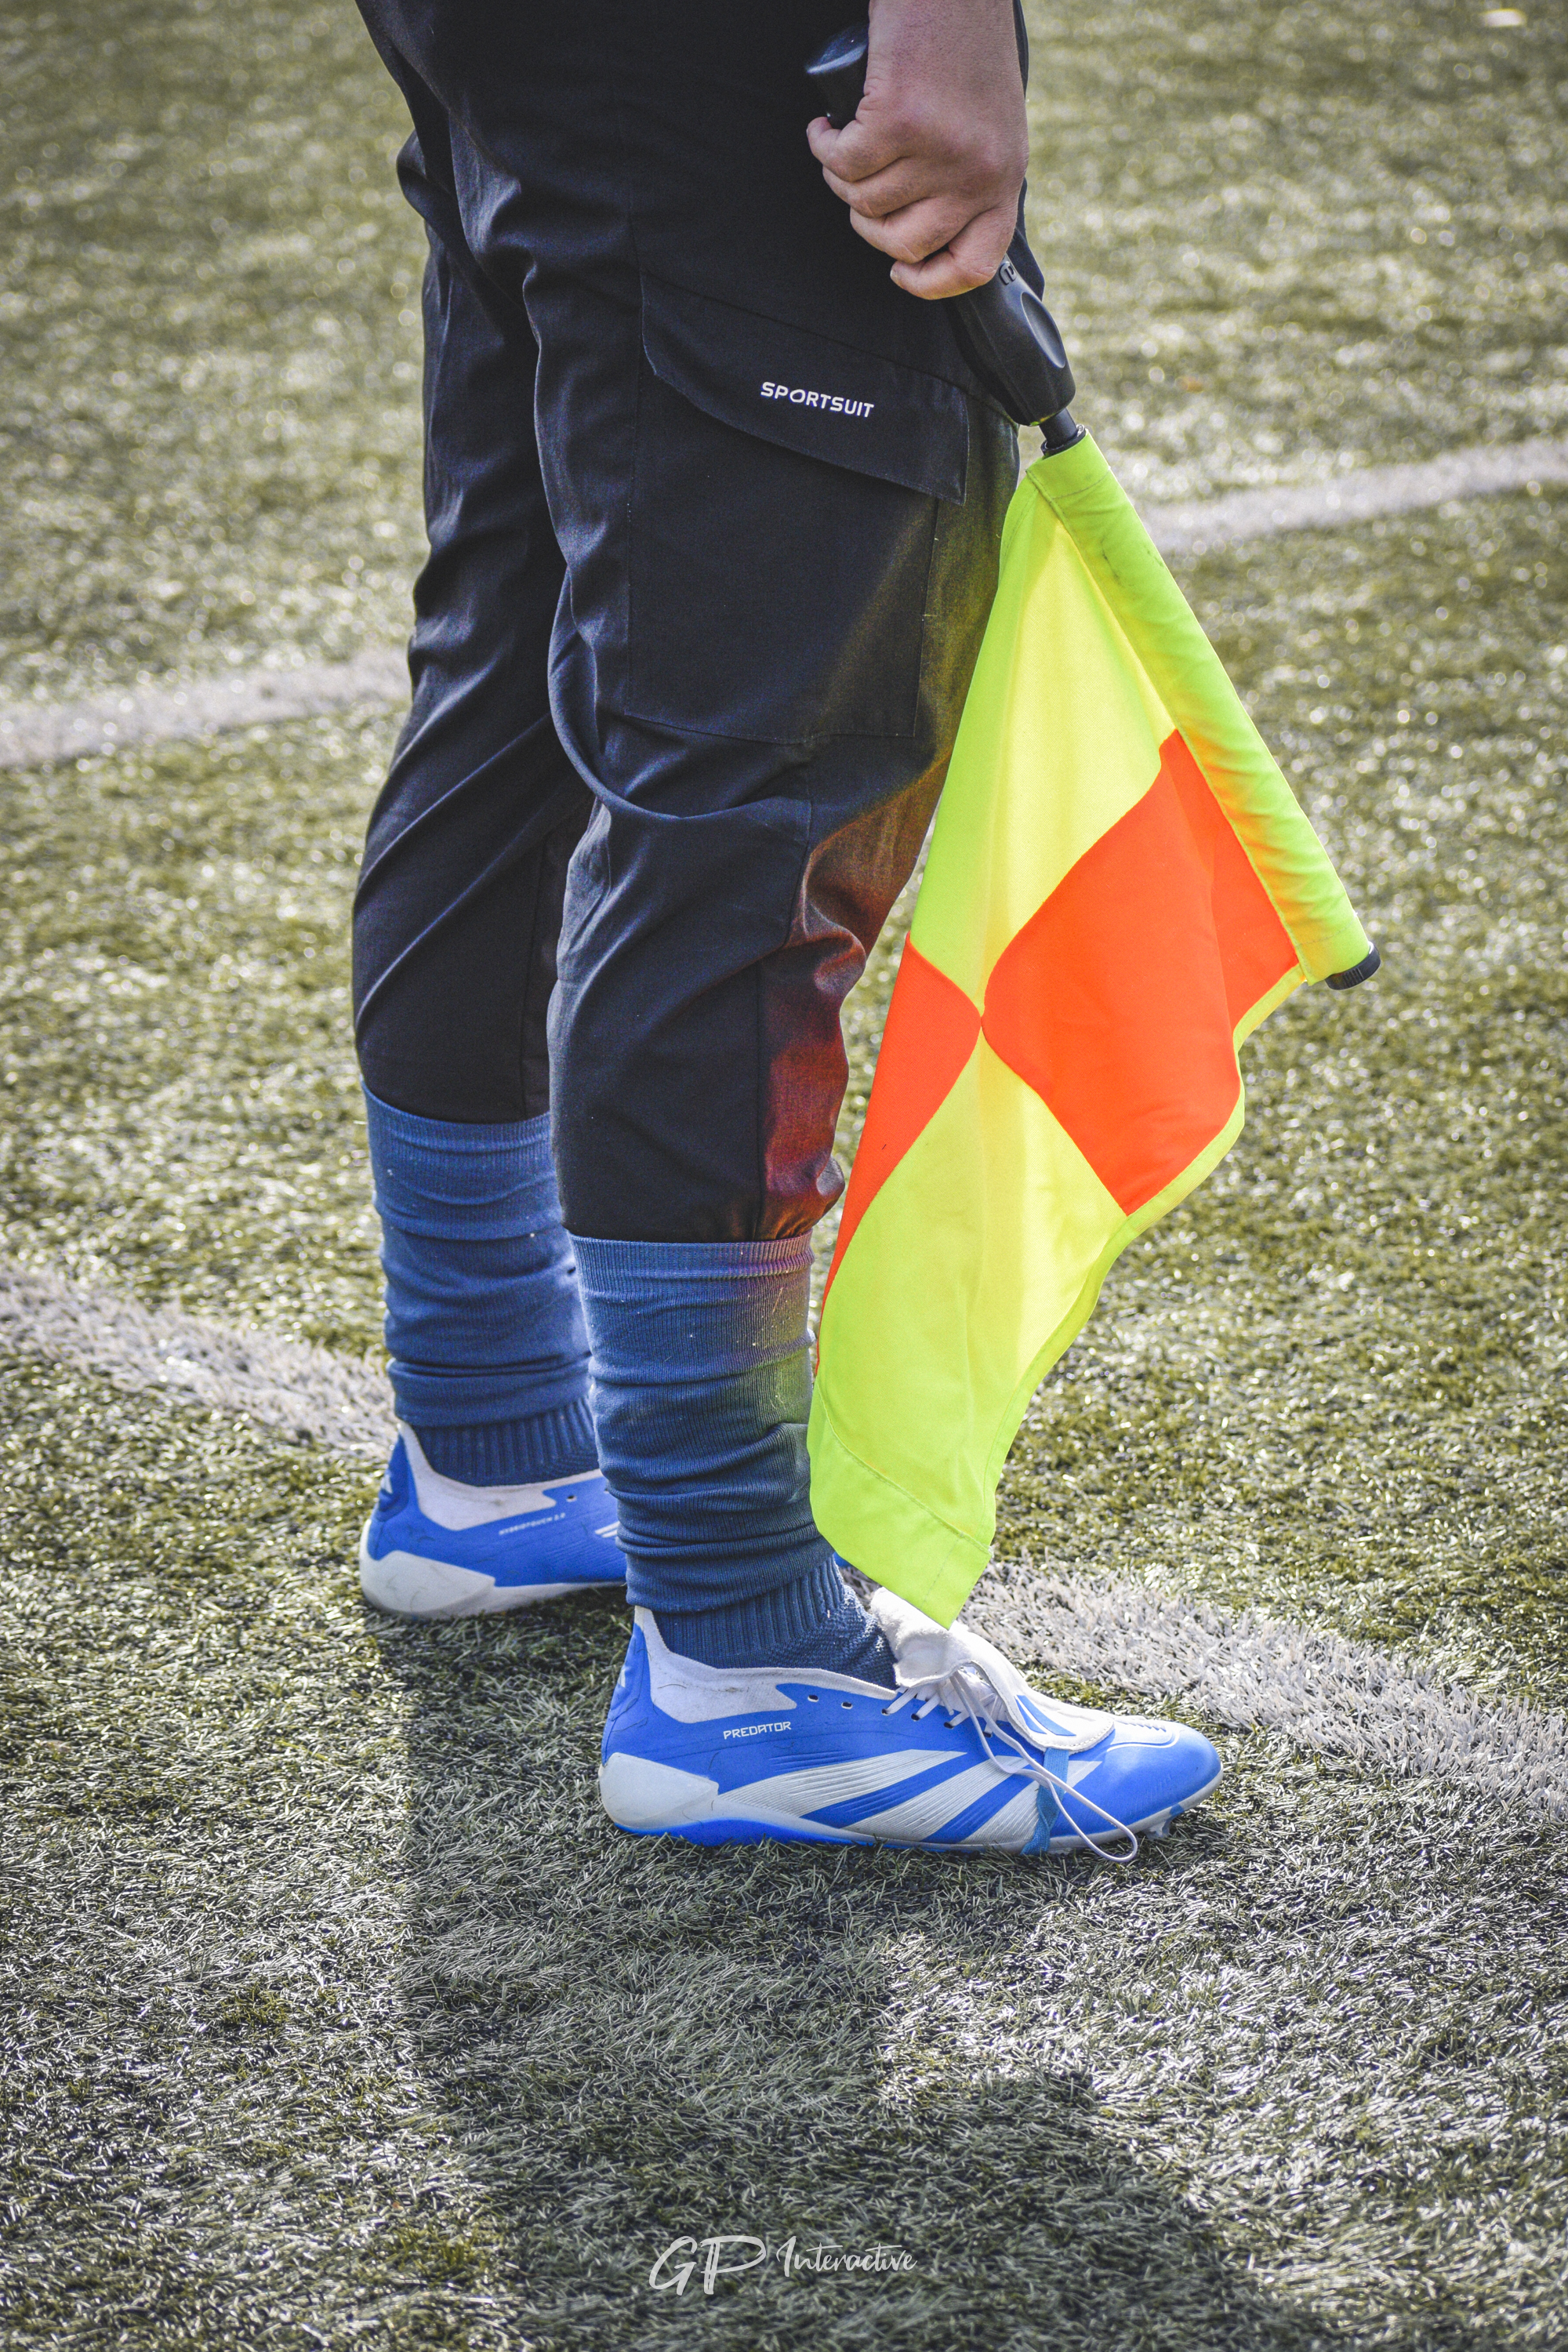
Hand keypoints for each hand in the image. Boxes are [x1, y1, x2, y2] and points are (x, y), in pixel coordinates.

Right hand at [806, 0, 1027, 299]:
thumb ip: (970, 178)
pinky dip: (824, 146)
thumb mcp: (988, 125)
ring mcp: (939, 148)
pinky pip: (843, 163)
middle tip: (856, 189)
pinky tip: (825, 128)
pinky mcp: (898, 119)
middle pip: (905, 242)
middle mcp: (978, 170)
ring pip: (866, 202)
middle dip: (867, 223)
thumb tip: (930, 232)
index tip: (901, 272)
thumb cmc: (962, 46)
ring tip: (841, 144)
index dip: (932, 283)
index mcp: (1004, 175)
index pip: (976, 263)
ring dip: (840, 178)